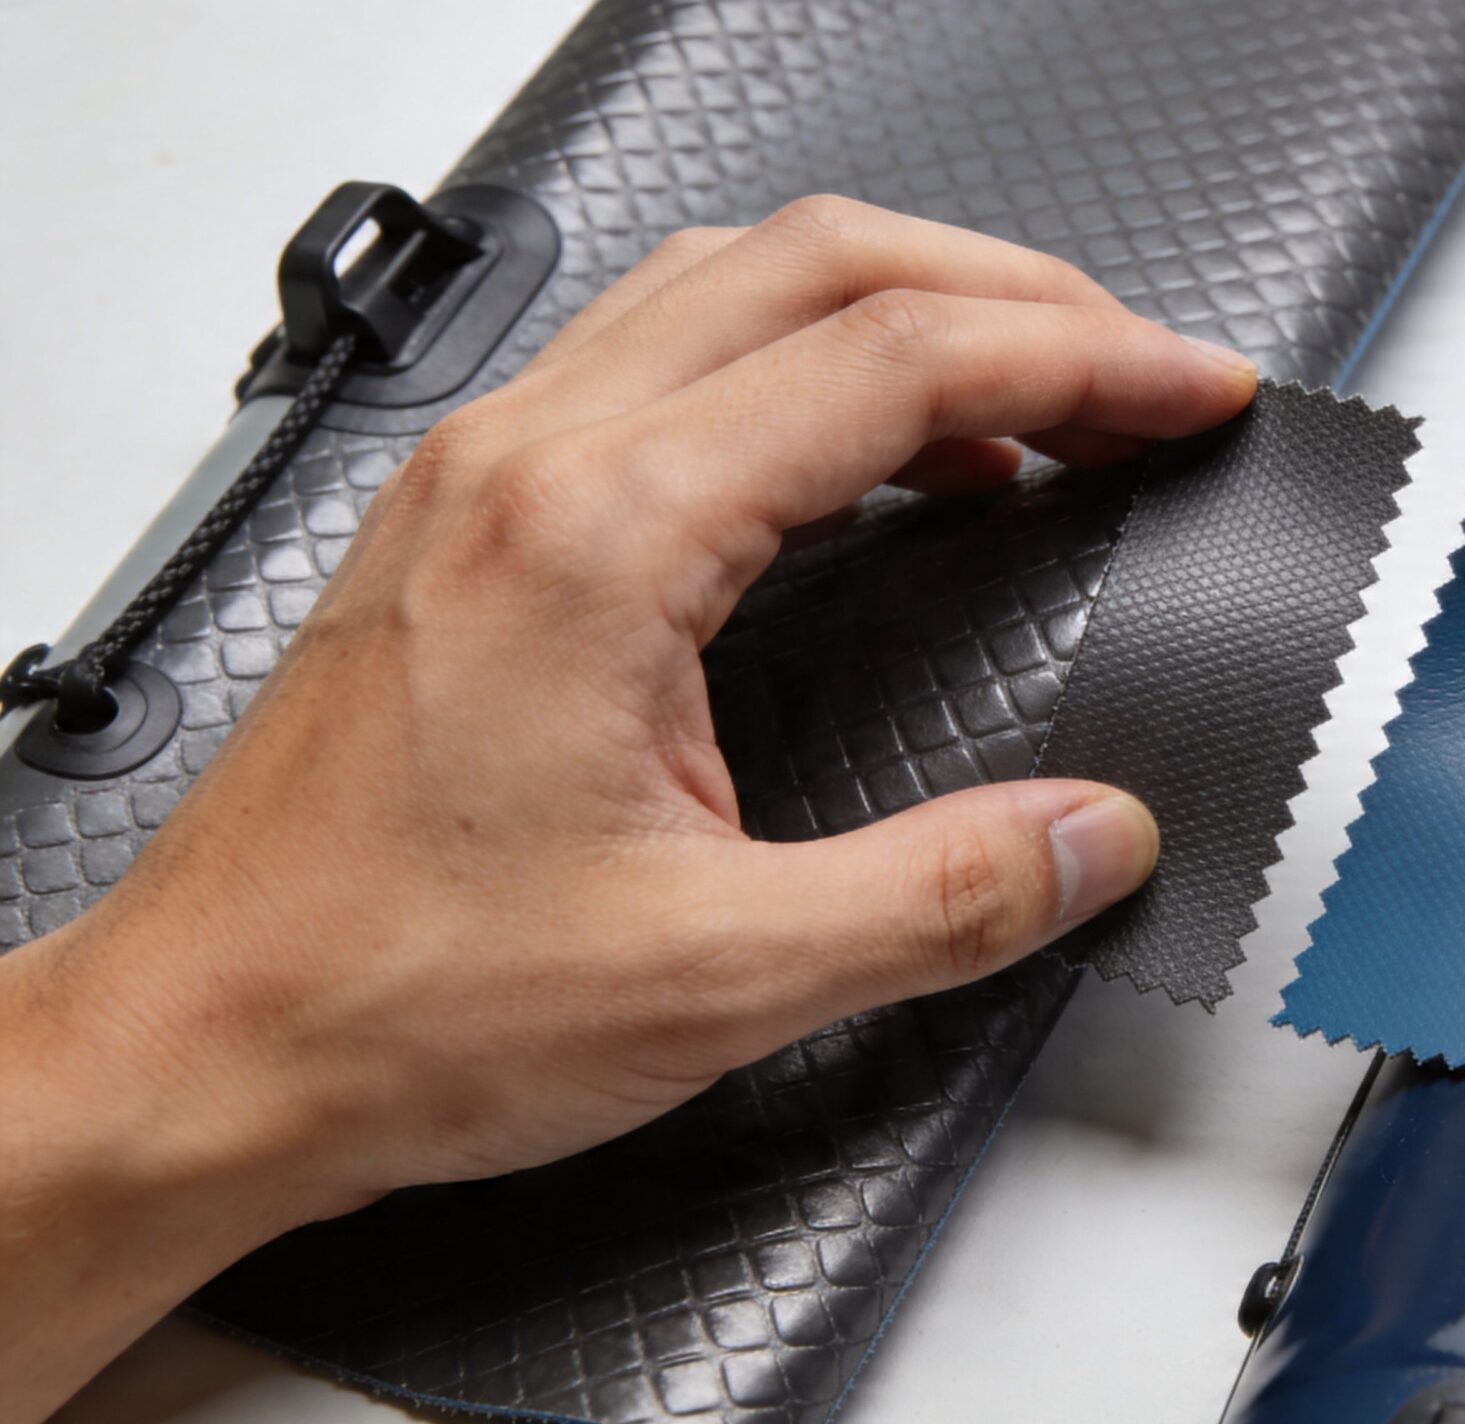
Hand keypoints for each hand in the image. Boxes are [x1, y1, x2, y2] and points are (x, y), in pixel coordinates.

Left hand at [0, 196, 1256, 1423]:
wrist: (200, 1045)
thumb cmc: (388, 999)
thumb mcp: (716, 979)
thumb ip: (940, 897)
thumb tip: (1094, 837)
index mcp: (599, 532)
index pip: (895, 358)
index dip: (1084, 356)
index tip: (1190, 390)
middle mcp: (531, 461)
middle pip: (818, 263)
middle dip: (1015, 293)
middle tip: (1139, 370)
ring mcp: (487, 474)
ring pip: (732, 285)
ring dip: (904, 309)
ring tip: (1034, 388)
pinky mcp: (471, 519)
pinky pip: (664, 361)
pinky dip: (805, 369)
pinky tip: (872, 456)